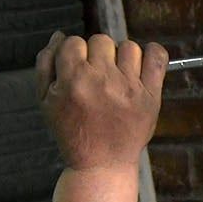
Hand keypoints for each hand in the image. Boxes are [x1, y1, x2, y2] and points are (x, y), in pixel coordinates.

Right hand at [35, 32, 166, 172]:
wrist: (102, 166)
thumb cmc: (74, 134)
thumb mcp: (46, 101)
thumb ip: (46, 64)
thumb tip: (60, 35)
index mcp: (73, 80)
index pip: (74, 42)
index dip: (75, 55)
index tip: (78, 71)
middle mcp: (102, 80)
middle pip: (101, 41)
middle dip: (97, 56)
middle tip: (97, 79)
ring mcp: (128, 88)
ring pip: (128, 47)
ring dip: (122, 58)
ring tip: (117, 79)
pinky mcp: (150, 97)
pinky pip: (157, 57)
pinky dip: (153, 54)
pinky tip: (143, 64)